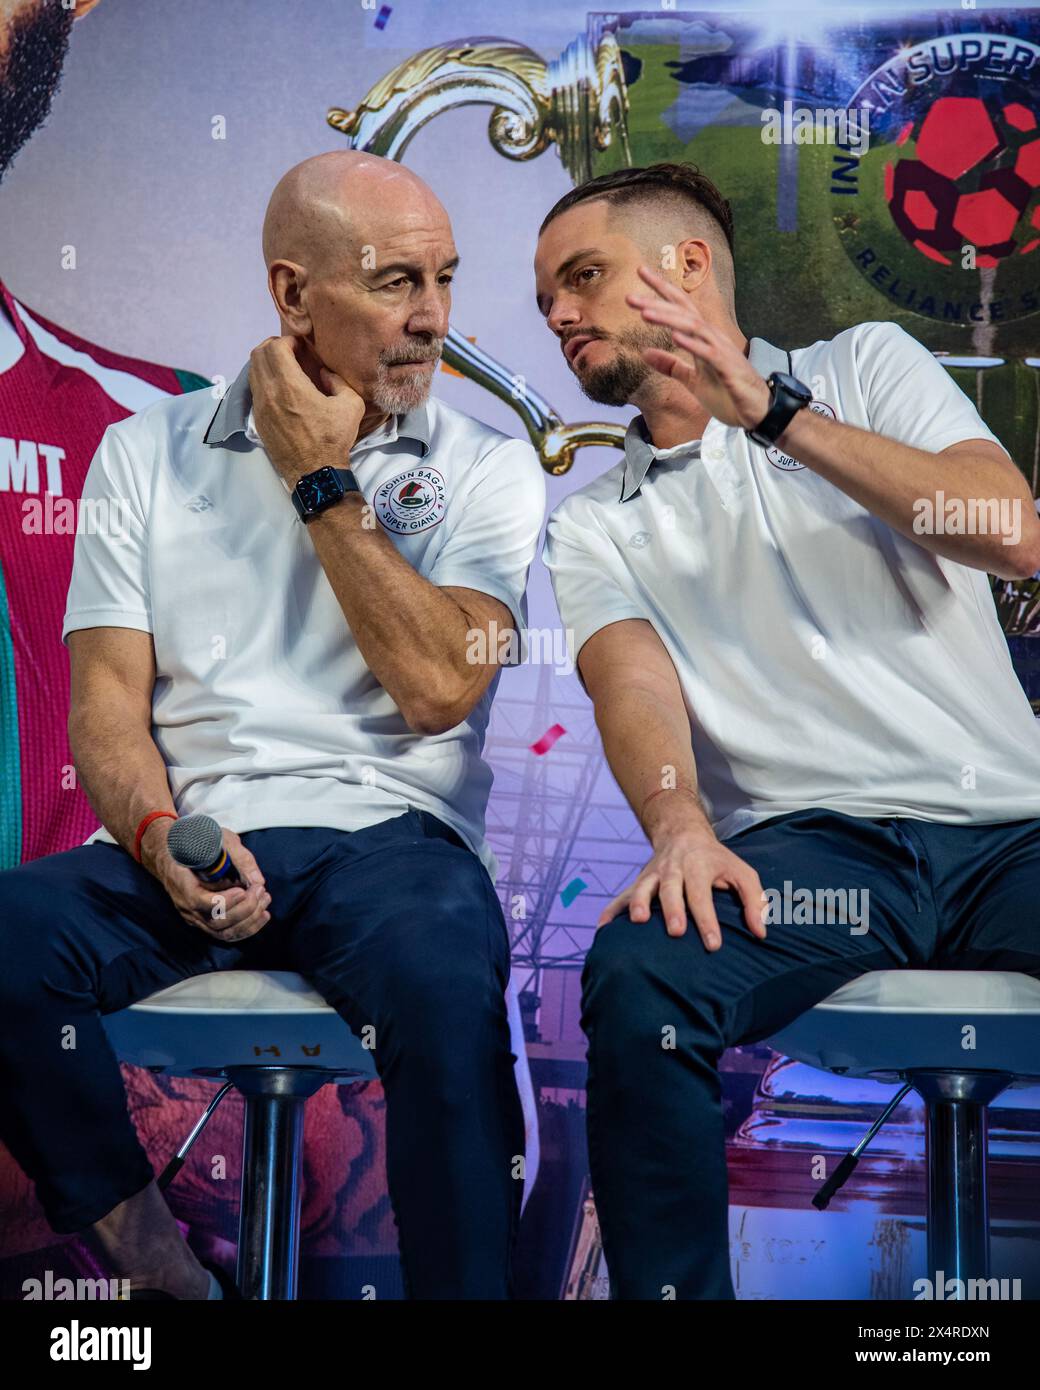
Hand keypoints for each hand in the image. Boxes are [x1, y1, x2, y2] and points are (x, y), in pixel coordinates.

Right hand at [141, 820, 271, 942]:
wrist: (175, 853)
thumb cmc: (197, 843)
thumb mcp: (218, 838)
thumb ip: (239, 857)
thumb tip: (257, 879)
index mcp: (183, 884)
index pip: (201, 902)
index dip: (224, 901)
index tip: (243, 890)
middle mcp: (187, 906)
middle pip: (216, 921)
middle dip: (244, 909)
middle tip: (260, 890)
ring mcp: (196, 917)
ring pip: (223, 932)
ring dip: (249, 920)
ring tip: (264, 900)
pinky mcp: (206, 921)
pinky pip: (226, 933)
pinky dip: (247, 927)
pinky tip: (263, 915)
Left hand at [249, 335, 366, 485]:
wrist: (315, 472)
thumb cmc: (334, 440)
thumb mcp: (350, 405)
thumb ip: (339, 381)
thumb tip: (324, 373)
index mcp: (290, 386)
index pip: (275, 348)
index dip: (287, 340)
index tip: (299, 346)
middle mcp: (270, 393)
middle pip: (258, 355)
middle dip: (273, 347)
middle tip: (289, 351)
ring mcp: (260, 408)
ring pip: (252, 372)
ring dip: (266, 363)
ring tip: (283, 368)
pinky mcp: (258, 420)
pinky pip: (254, 390)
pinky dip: (263, 381)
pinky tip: (280, 388)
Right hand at [598, 820, 767, 950]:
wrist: (682, 832)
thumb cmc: (717, 861)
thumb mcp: (742, 873)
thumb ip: (754, 901)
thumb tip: (760, 932)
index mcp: (699, 867)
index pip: (703, 896)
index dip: (707, 920)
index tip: (713, 945)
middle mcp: (674, 869)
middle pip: (671, 890)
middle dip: (672, 910)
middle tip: (676, 932)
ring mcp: (653, 874)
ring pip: (643, 888)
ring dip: (639, 903)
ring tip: (638, 922)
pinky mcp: (640, 881)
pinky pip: (623, 895)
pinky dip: (612, 910)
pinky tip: (603, 929)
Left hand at [626, 265, 770, 429]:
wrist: (757, 411)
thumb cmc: (727, 394)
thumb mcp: (692, 380)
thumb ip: (671, 366)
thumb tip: (645, 353)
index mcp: (702, 338)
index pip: (680, 307)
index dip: (660, 291)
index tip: (641, 272)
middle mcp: (712, 337)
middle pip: (683, 311)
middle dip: (657, 301)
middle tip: (629, 297)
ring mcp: (721, 351)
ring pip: (693, 326)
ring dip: (668, 318)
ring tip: (645, 312)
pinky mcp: (727, 368)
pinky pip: (707, 352)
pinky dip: (691, 343)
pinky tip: (674, 336)